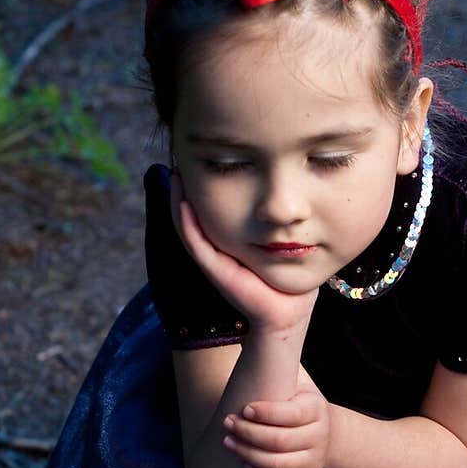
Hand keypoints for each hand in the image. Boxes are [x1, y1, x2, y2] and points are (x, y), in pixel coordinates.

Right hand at [170, 170, 317, 336]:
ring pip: (189, 226)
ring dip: (179, 201)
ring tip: (176, 176)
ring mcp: (215, 260)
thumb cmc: (288, 273)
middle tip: (179, 160)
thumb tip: (277, 188)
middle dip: (185, 188)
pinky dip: (187, 224)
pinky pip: (197, 243)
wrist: (290, 308)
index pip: (208, 208)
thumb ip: (271, 220)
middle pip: (193, 213)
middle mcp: (218, 249)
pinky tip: (184, 203)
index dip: (200, 185)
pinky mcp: (217, 271)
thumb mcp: (280, 238)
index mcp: (228, 241)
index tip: (196, 159)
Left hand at [221, 373, 330, 467]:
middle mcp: (319, 436)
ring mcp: (314, 459)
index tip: (244, 409)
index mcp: (316, 409)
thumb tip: (253, 336)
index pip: (291, 414)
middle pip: (279, 441)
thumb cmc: (296, 401)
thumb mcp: (295, 379)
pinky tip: (244, 463)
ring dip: (247, 453)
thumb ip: (280, 362)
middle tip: (227, 423)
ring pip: (276, 463)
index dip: (265, 413)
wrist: (319, 430)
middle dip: (248, 433)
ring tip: (229, 442)